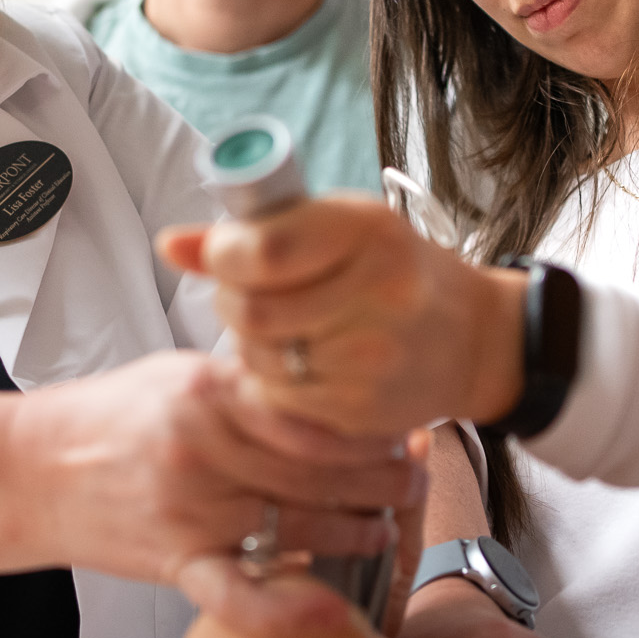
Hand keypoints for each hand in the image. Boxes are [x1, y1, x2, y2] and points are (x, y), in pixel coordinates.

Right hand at [12, 351, 422, 637]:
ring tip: (387, 523)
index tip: (398, 424)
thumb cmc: (113, 418)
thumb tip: (323, 380)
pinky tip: (331, 609)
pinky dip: (284, 607)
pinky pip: (236, 594)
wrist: (34, 469)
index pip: (311, 410)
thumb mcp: (180, 373)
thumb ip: (249, 379)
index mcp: (207, 395)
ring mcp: (190, 511)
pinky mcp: (176, 561)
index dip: (365, 422)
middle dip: (379, 475)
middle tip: (415, 475)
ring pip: (297, 522)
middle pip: (317, 468)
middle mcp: (203, 452)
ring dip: (357, 527)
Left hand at [159, 194, 527, 437]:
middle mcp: (377, 292)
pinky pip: (279, 397)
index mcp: (368, 231)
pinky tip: (302, 360)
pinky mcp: (361, 408)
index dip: (226, 255)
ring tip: (280, 326)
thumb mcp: (337, 228)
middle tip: (246, 293)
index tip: (227, 254)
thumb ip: (253, 234)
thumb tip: (169, 244)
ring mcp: (371, 357)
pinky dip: (274, 379)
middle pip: (252, 309)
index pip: (265, 250)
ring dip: (250, 341)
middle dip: (232, 300)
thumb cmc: (391, 271)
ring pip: (259, 356)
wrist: (470, 339)